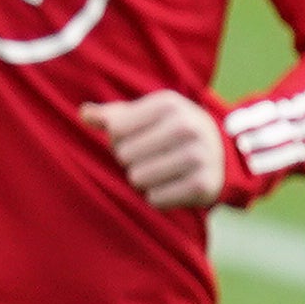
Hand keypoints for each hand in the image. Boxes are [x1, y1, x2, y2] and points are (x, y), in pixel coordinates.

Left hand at [78, 90, 228, 211]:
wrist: (221, 152)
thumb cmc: (170, 130)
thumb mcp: (146, 115)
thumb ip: (112, 115)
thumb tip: (83, 113)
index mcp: (168, 103)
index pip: (115, 129)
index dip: (118, 139)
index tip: (137, 137)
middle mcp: (187, 126)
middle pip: (124, 155)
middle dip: (131, 160)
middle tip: (151, 157)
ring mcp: (198, 156)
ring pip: (137, 179)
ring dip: (142, 180)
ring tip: (160, 170)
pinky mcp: (203, 185)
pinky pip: (155, 200)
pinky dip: (157, 197)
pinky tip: (172, 185)